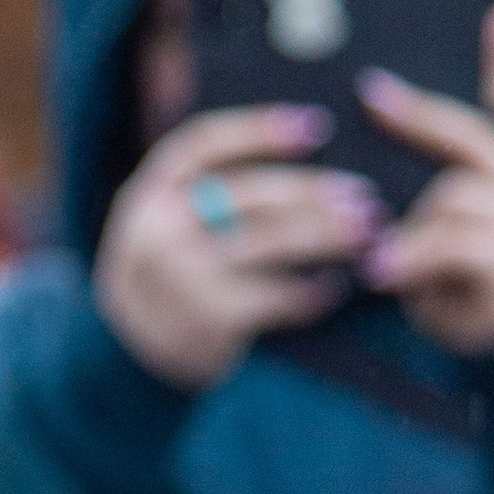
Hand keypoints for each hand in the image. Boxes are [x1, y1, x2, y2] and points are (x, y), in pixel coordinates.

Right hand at [95, 104, 383, 392]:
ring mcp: (182, 275)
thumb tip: (296, 149)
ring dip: (326, 234)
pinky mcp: (209, 316)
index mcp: (147, 195)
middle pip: (249, 193)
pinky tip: (335, 288)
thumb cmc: (167, 284)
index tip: (317, 126)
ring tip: (366, 230)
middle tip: (362, 193)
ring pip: (270, 240)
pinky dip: (310, 293)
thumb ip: (202, 196)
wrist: (127, 367)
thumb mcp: (162, 231)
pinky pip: (277, 296)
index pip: (202, 144)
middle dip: (312, 190)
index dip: (259, 130)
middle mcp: (158, 230)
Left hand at [354, 3, 493, 355]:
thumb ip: (414, 165)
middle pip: (472, 137)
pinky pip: (456, 252)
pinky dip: (413, 258)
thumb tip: (369, 103)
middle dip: (420, 116)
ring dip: (405, 214)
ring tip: (359, 224)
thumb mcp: (433, 211)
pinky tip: (376, 269)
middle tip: (372, 95)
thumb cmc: (452, 259)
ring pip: (456, 198)